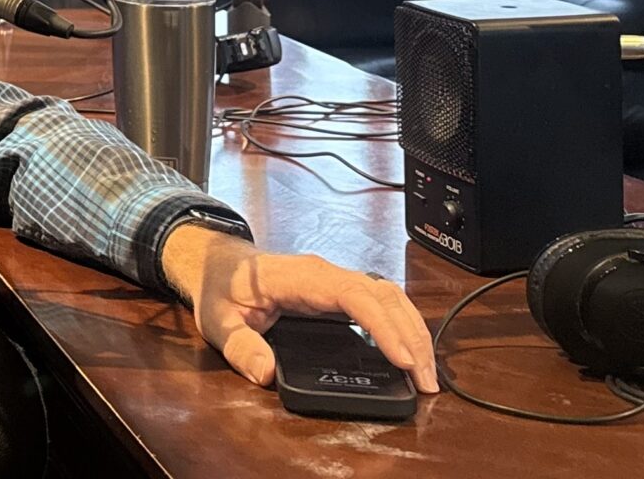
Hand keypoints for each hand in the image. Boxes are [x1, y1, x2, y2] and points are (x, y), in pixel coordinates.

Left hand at [158, 223, 438, 393]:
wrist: (216, 263)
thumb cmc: (219, 288)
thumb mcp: (218, 322)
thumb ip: (240, 347)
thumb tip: (266, 372)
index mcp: (302, 277)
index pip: (356, 297)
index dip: (384, 327)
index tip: (403, 360)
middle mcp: (326, 273)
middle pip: (384, 296)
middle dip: (411, 336)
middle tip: (427, 381)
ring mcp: (335, 279)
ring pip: (389, 296)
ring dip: (412, 330)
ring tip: (427, 372)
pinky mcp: (338, 290)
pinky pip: (379, 302)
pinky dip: (401, 324)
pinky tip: (410, 351)